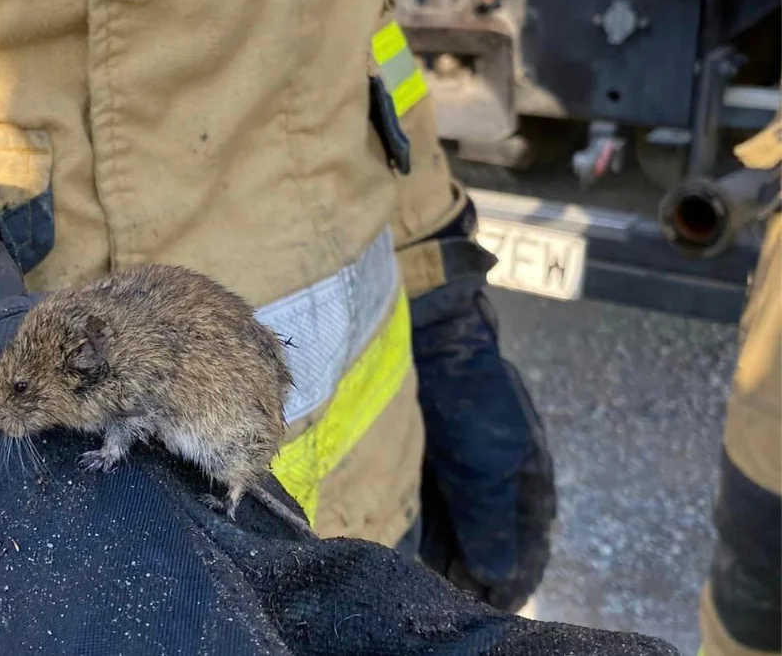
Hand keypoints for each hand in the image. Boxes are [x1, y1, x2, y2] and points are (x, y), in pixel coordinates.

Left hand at [411, 281, 556, 611]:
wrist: (428, 330)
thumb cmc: (467, 398)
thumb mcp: (485, 466)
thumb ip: (490, 521)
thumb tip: (499, 574)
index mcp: (527, 472)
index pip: (528, 539)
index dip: (513, 575)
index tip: (496, 604)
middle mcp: (496, 466)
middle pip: (490, 532)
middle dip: (475, 568)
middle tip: (456, 601)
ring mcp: (459, 454)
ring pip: (457, 517)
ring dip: (447, 551)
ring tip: (429, 583)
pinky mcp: (425, 444)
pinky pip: (428, 495)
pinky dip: (424, 523)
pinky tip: (406, 543)